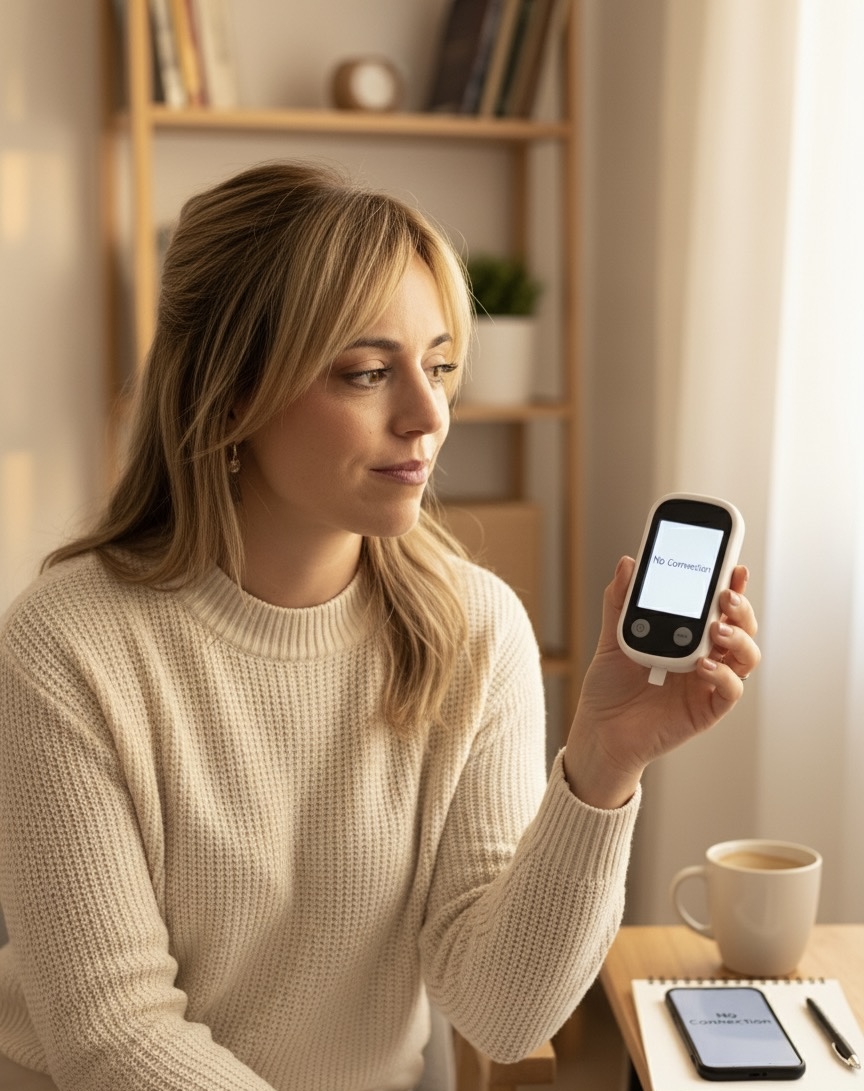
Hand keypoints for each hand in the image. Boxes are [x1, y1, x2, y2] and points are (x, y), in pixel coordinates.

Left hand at [563, 557, 759, 808]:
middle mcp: (706, 656)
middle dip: (740, 607)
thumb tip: (628, 563)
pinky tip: (703, 665)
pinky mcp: (707, 710)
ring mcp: (709, 683)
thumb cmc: (610, 688)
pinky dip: (723, 675)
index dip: (731, 586)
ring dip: (738, 637)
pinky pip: (731, 690)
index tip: (733, 566)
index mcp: (688, 636)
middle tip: (725, 595)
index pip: (718, 607)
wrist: (599, 731)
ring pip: (746, 656)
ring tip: (715, 627)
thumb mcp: (612, 639)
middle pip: (741, 627)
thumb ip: (620, 603)